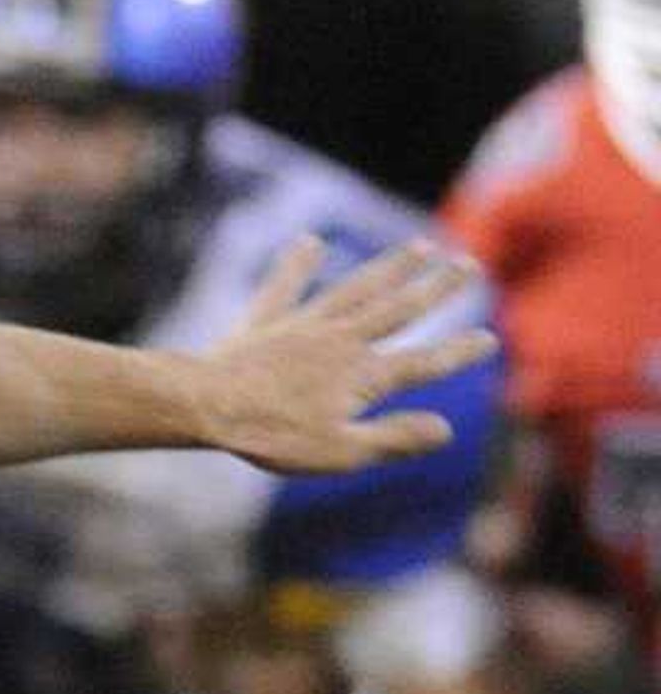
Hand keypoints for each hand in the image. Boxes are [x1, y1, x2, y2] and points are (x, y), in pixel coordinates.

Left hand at [184, 237, 495, 475]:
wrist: (206, 406)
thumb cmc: (271, 435)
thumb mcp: (340, 451)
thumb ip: (394, 437)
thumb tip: (447, 429)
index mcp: (363, 374)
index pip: (423, 362)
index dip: (457, 352)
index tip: (487, 338)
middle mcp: (342, 339)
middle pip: (398, 309)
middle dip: (436, 288)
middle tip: (468, 265)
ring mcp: (303, 326)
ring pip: (357, 289)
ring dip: (390, 267)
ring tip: (420, 246)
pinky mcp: (265, 324)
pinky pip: (284, 289)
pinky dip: (296, 266)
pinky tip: (309, 242)